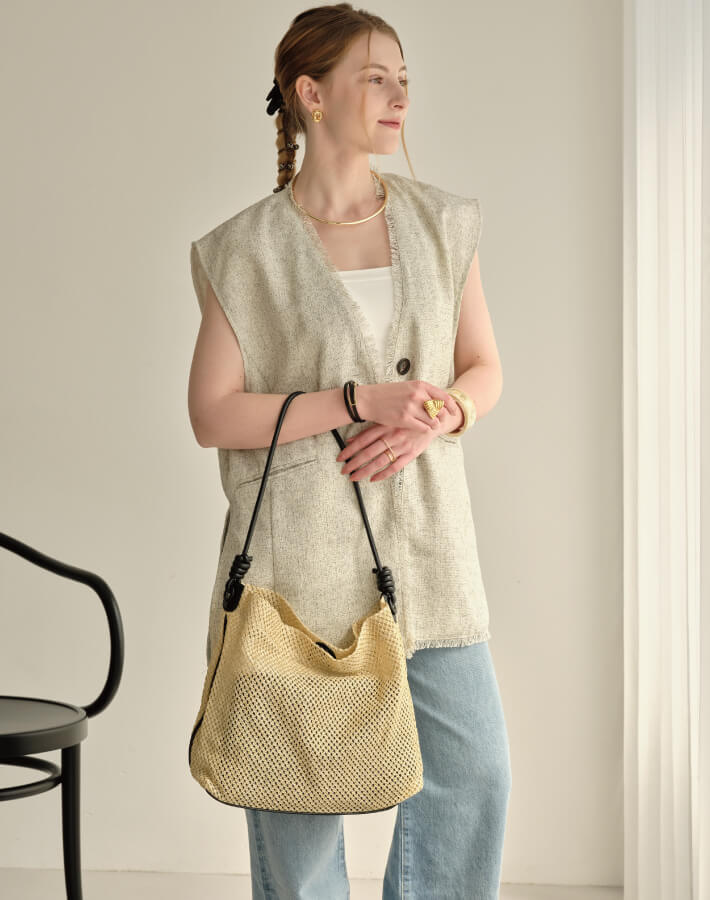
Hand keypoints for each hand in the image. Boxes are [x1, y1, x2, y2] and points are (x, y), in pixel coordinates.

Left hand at [335, 402, 462, 482]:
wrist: (434, 417)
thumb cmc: (407, 418)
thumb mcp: (388, 419)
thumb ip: (370, 430)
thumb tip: (350, 440)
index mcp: (385, 426)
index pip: (363, 439)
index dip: (350, 449)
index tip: (339, 458)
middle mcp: (392, 436)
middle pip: (368, 452)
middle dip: (354, 462)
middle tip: (343, 471)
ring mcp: (401, 445)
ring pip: (379, 461)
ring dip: (365, 470)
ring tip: (353, 477)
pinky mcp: (411, 453)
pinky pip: (395, 467)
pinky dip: (383, 474)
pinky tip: (373, 479)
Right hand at [355, 380, 460, 434]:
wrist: (369, 400)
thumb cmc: (388, 394)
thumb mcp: (408, 387)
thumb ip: (423, 392)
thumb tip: (440, 402)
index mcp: (420, 385)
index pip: (444, 397)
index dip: (452, 407)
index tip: (454, 412)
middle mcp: (417, 395)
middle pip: (440, 410)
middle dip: (442, 417)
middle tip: (440, 421)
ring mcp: (411, 407)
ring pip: (433, 421)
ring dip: (434, 425)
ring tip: (431, 426)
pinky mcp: (404, 419)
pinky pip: (423, 428)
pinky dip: (425, 430)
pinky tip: (422, 429)